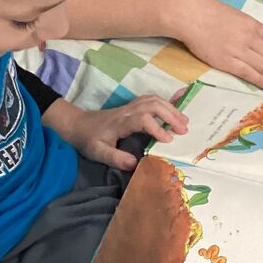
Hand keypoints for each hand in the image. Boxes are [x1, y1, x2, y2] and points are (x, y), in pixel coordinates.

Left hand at [58, 96, 188, 170]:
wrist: (78, 124)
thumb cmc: (88, 139)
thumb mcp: (97, 152)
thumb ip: (115, 158)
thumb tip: (135, 164)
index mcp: (121, 122)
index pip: (143, 119)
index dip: (157, 127)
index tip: (168, 140)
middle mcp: (128, 111)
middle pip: (153, 105)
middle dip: (171, 116)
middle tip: (184, 131)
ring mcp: (131, 106)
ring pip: (154, 100)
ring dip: (171, 109)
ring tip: (184, 122)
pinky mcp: (132, 106)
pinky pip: (151, 99)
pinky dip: (166, 102)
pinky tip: (175, 108)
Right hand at [170, 0, 262, 92]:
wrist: (190, 15)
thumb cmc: (209, 12)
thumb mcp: (236, 15)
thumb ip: (247, 27)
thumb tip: (256, 39)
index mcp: (253, 25)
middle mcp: (250, 38)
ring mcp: (239, 50)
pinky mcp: (227, 62)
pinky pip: (250, 73)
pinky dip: (262, 81)